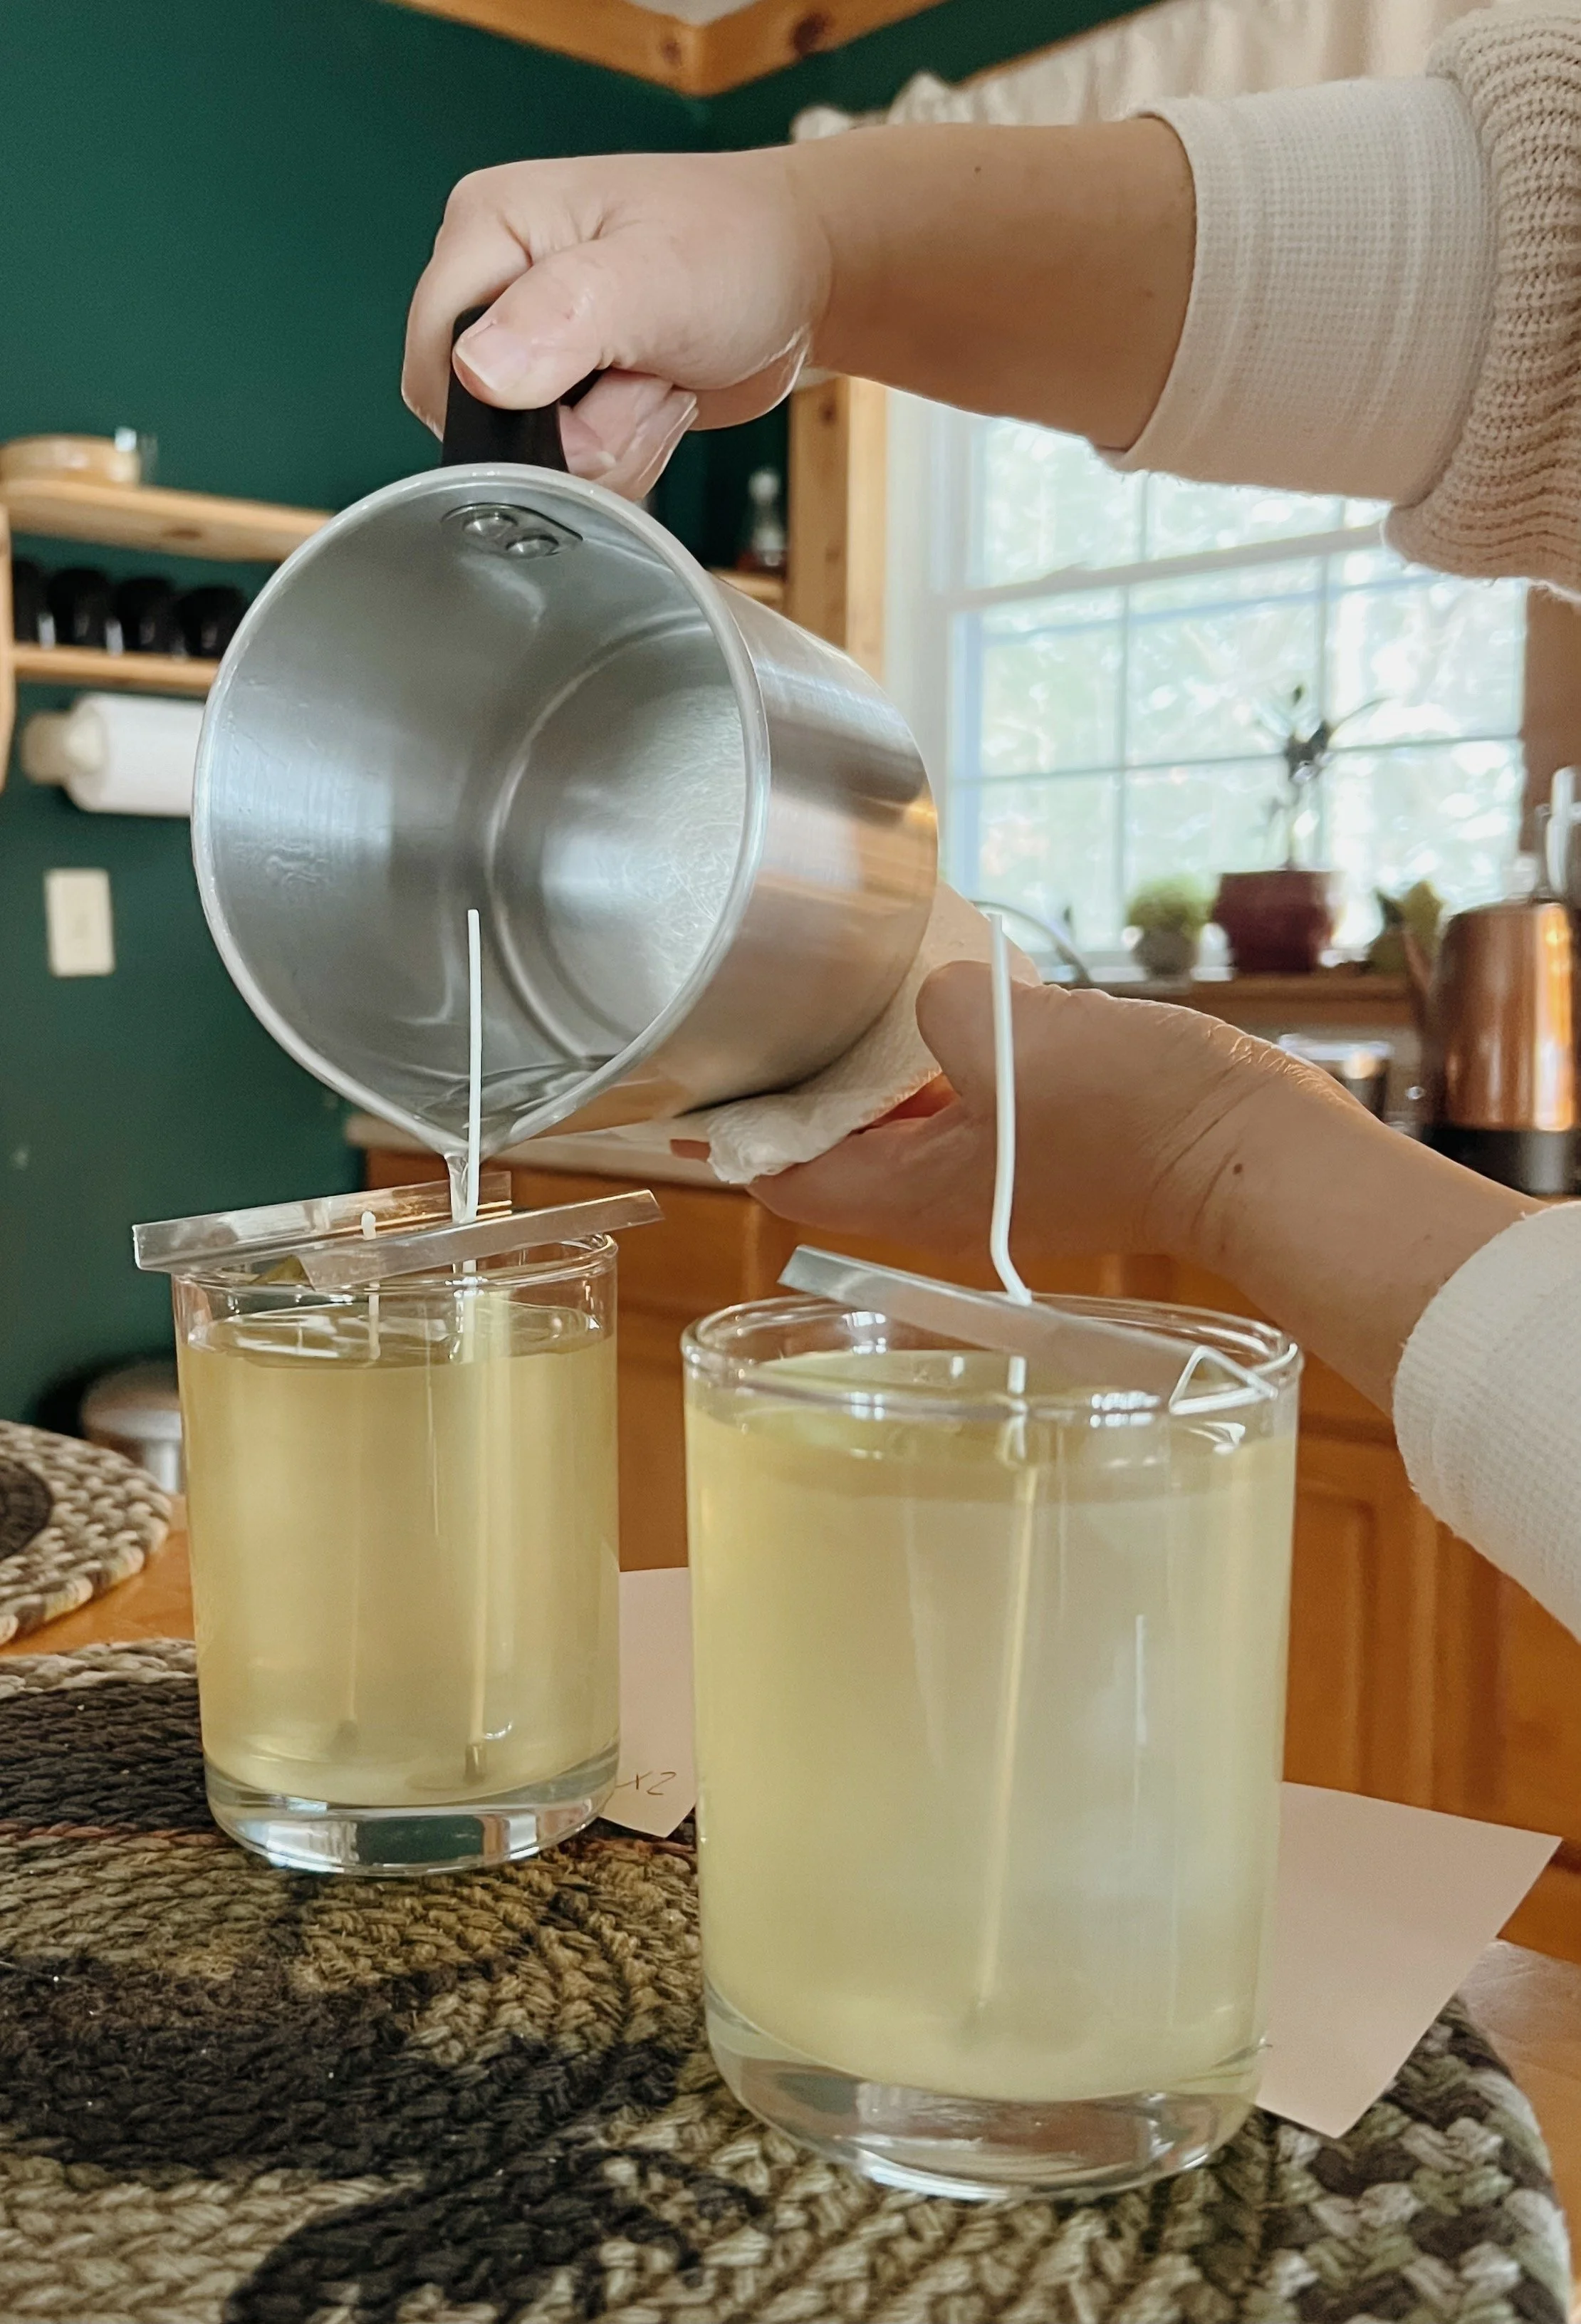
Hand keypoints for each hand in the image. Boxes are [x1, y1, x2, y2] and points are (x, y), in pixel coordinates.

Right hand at [404, 120, 1193, 500]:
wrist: (843, 263)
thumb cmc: (758, 249)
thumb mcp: (656, 281)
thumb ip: (566, 322)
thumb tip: (484, 373)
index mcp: (493, 229)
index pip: (433, 354)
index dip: (496, 408)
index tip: (576, 409)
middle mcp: (510, 269)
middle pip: (487, 409)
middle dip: (570, 428)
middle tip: (645, 401)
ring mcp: (553, 324)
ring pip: (541, 442)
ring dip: (611, 443)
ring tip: (670, 396)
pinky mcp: (596, 371)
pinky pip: (585, 450)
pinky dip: (630, 449)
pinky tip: (673, 408)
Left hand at [750, 964, 1294, 1269]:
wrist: (1251, 1150)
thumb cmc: (1131, 1110)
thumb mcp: (1004, 1034)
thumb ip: (935, 1005)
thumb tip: (938, 994)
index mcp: (914, 1196)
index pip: (788, 1180)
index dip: (738, 1134)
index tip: (704, 1080)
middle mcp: (947, 1204)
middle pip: (843, 1153)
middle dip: (808, 1090)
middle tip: (777, 1017)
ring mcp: (1003, 1183)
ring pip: (911, 1128)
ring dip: (885, 1072)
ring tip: (863, 999)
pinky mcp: (1051, 1155)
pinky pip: (974, 1110)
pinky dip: (953, 1066)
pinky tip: (964, 1006)